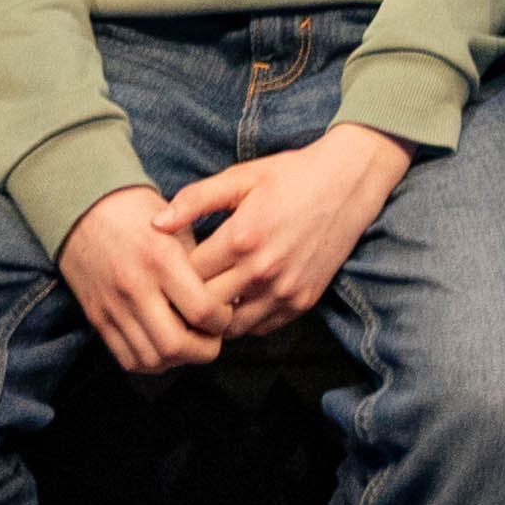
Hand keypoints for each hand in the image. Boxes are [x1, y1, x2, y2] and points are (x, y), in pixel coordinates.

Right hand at [57, 185, 229, 378]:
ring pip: (152, 359)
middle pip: (176, 345)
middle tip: (211, 337)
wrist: (83, 206)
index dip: (222, 320)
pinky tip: (162, 347)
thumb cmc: (138, 212)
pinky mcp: (97, 317)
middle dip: (204, 350)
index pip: (203, 311)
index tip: (224, 313)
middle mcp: (136, 287)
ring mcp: (113, 306)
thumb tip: (228, 299)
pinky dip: (150, 362)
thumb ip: (200, 265)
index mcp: (162, 259)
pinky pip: (127, 358)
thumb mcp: (177, 225)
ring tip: (188, 343)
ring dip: (177, 360)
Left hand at [169, 120, 414, 334]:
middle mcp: (262, 270)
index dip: (173, 273)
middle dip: (189, 300)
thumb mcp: (240, 177)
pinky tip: (239, 300)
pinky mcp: (303, 301)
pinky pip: (261, 329)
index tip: (169, 267)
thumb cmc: (290, 175)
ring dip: (217, 317)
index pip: (187, 276)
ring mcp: (285, 290)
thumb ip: (195, 200)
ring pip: (232, 327)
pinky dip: (245, 320)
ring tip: (209, 299)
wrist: (348, 182)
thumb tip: (155, 224)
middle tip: (181, 290)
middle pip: (205, 306)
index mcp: (240, 237)